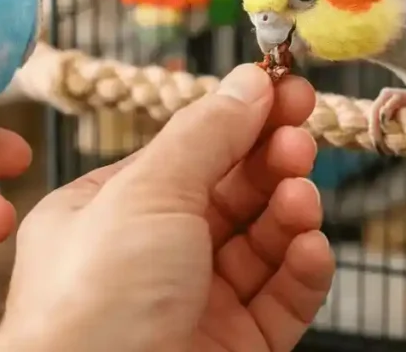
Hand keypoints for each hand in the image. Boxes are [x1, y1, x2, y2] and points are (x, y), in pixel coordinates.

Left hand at [0, 65, 332, 351]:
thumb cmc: (95, 295)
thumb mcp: (148, 191)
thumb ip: (206, 133)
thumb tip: (248, 81)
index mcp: (110, 210)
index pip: (186, 152)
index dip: (236, 118)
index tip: (283, 88)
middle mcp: (150, 254)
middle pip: (228, 193)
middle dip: (269, 158)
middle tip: (301, 130)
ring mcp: (194, 301)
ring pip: (260, 243)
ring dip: (288, 210)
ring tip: (300, 191)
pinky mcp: (235, 346)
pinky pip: (281, 299)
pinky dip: (301, 269)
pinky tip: (309, 245)